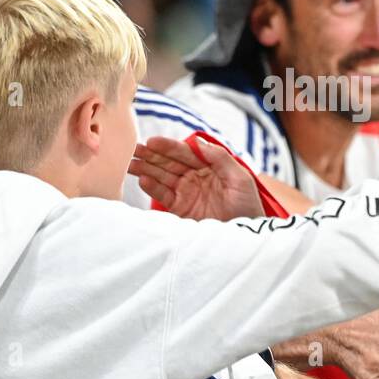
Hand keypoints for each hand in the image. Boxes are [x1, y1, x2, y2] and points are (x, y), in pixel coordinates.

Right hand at [129, 135, 263, 219]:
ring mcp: (186, 193)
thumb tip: (198, 141)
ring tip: (130, 164)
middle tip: (133, 150)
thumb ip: (220, 158)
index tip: (152, 142)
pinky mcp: (180, 209)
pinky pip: (163, 196)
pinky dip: (152, 188)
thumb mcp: (240, 178)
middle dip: (151, 156)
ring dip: (146, 169)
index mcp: (209, 167)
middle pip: (169, 163)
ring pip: (162, 177)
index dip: (168, 147)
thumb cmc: (248, 206)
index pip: (185, 152)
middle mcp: (195, 177)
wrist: (246, 236)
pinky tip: (142, 180)